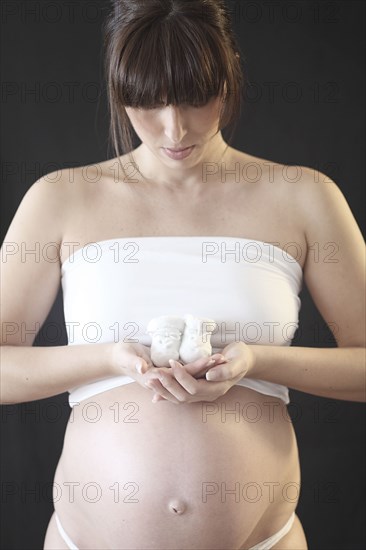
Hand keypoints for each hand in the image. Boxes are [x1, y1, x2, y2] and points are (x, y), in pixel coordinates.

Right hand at [110, 342, 226, 398]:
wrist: (118, 357)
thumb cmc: (121, 356)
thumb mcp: (126, 357)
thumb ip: (134, 363)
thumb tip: (143, 368)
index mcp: (154, 379)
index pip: (178, 376)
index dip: (193, 368)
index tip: (207, 360)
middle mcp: (163, 381)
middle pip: (188, 376)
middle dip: (204, 368)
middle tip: (220, 358)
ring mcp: (166, 377)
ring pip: (189, 374)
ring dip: (204, 367)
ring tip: (220, 358)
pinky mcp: (168, 371)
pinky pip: (186, 369)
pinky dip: (198, 365)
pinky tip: (210, 360)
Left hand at [149, 342, 254, 403]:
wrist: (244, 360)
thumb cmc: (241, 358)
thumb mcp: (238, 361)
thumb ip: (225, 370)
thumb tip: (209, 376)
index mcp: (217, 389)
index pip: (194, 387)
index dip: (182, 377)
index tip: (173, 363)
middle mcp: (208, 395)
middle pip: (183, 396)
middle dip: (167, 385)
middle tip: (154, 374)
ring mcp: (202, 394)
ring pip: (179, 398)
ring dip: (163, 391)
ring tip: (150, 382)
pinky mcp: (197, 390)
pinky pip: (180, 395)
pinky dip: (167, 394)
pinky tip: (155, 392)